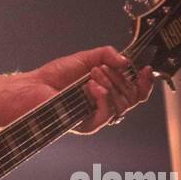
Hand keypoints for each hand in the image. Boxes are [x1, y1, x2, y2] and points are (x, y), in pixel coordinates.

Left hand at [32, 46, 154, 133]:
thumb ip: (107, 54)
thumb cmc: (56, 75)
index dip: (145, 82)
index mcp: (108, 90)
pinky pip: (106, 115)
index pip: (136, 91)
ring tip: (92, 75)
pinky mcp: (88, 125)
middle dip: (119, 79)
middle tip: (100, 68)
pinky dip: (103, 98)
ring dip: (110, 85)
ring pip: (121, 105)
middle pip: (131, 97)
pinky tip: (92, 87)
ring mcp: (97, 116)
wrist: (34, 87)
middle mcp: (106, 105)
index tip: (146, 69)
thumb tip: (127, 62)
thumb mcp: (86, 58)